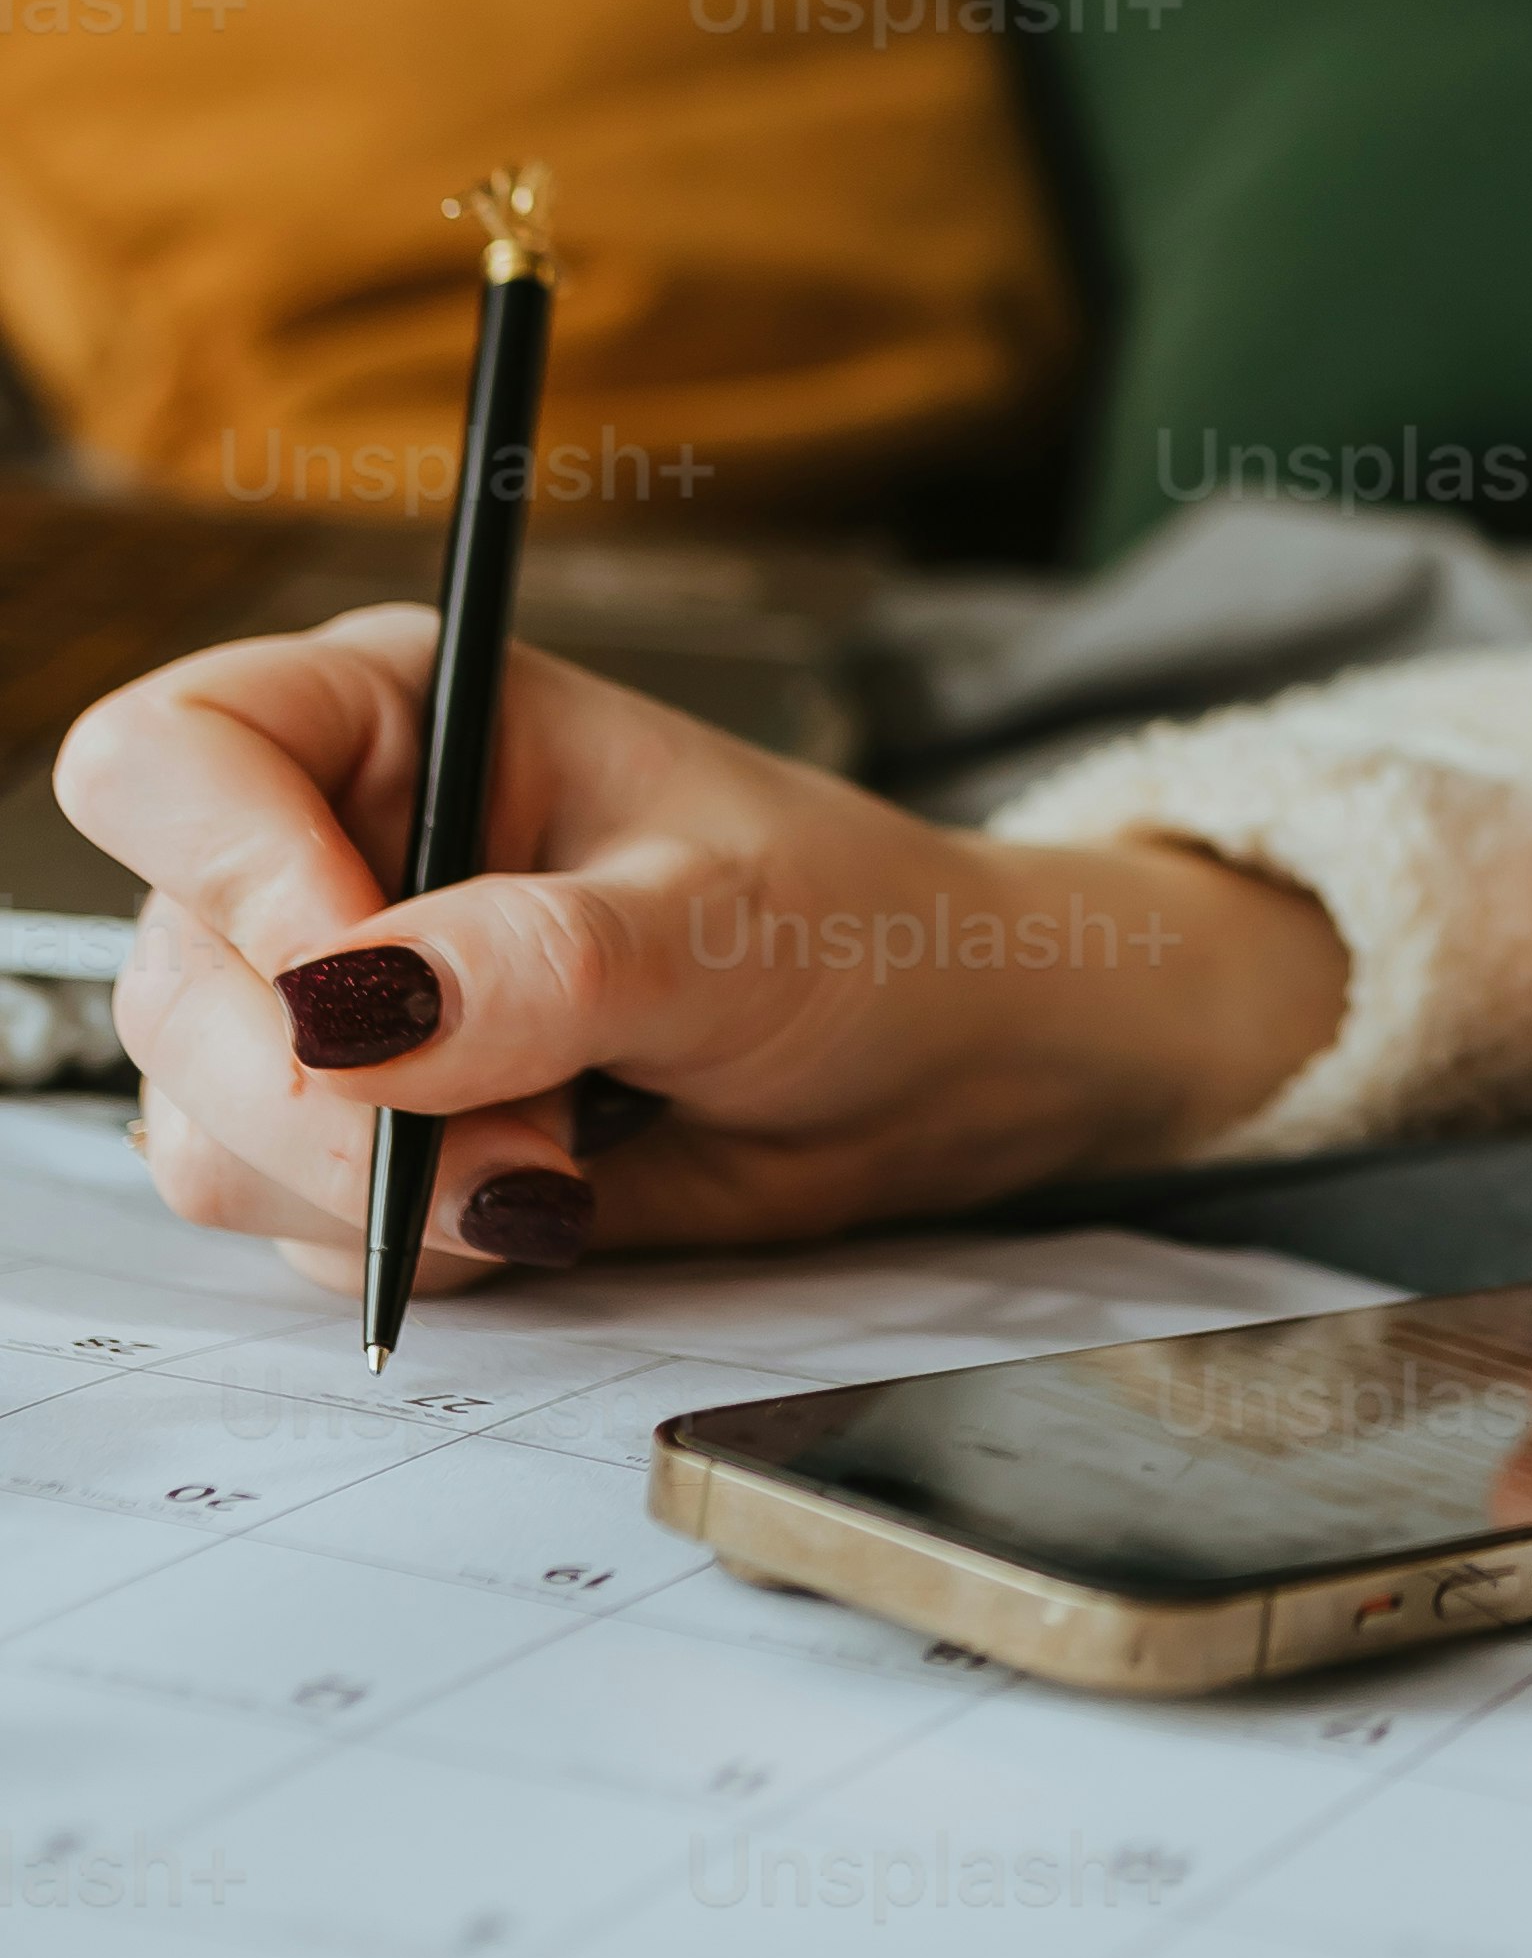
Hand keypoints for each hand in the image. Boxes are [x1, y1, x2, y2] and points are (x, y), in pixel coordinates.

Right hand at [55, 608, 1347, 1301]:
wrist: (933, 1066)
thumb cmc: (863, 930)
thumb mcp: (728, 927)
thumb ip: (541, 963)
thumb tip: (346, 1012)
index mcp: (399, 710)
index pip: (172, 755)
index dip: (231, 876)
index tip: (356, 986)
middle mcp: (333, 844)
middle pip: (171, 981)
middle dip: (332, 1102)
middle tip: (524, 1138)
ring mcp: (333, 1002)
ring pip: (206, 1129)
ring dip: (378, 1190)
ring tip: (563, 1159)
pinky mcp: (363, 1132)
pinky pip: (288, 1229)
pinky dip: (409, 1246)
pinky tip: (542, 1198)